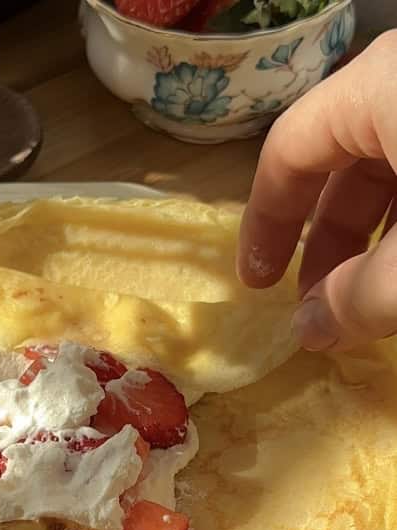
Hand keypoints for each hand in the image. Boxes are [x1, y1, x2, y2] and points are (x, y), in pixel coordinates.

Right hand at [238, 31, 396, 350]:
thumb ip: (357, 299)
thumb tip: (310, 332)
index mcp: (378, 86)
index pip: (287, 153)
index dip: (264, 224)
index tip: (257, 284)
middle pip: (342, 162)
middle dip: (326, 245)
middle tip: (318, 306)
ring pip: (394, 166)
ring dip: (374, 239)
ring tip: (370, 299)